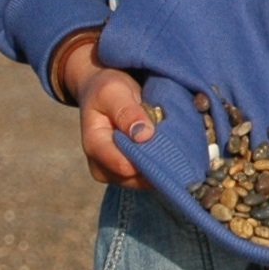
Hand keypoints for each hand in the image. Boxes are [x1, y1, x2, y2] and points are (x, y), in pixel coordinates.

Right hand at [51, 30, 153, 189]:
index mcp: (94, 145)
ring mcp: (115, 174)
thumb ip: (127, 112)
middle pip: (137, 177)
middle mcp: (102, 166)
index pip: (124, 165)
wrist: (103, 93)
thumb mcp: (113, 91)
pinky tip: (168, 147)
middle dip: (158, 160)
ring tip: (169, 139)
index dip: (149, 157)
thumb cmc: (107, 89)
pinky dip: (161, 164)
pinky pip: (150, 177)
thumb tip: (144, 136)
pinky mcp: (129, 175)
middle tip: (174, 138)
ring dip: (162, 162)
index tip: (168, 140)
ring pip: (146, 180)